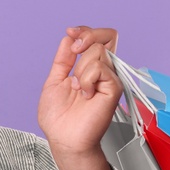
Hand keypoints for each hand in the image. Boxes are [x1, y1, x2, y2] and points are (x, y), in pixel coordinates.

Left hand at [38, 25, 122, 157]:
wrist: (63, 138)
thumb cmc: (58, 117)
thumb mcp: (55, 80)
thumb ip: (63, 59)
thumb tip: (69, 37)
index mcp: (90, 68)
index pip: (98, 38)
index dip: (85, 31)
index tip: (70, 33)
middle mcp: (103, 71)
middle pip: (105, 37)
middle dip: (86, 37)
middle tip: (74, 52)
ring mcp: (110, 78)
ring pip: (99, 51)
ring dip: (81, 69)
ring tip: (78, 89)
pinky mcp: (114, 88)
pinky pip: (101, 68)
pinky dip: (87, 79)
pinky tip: (85, 94)